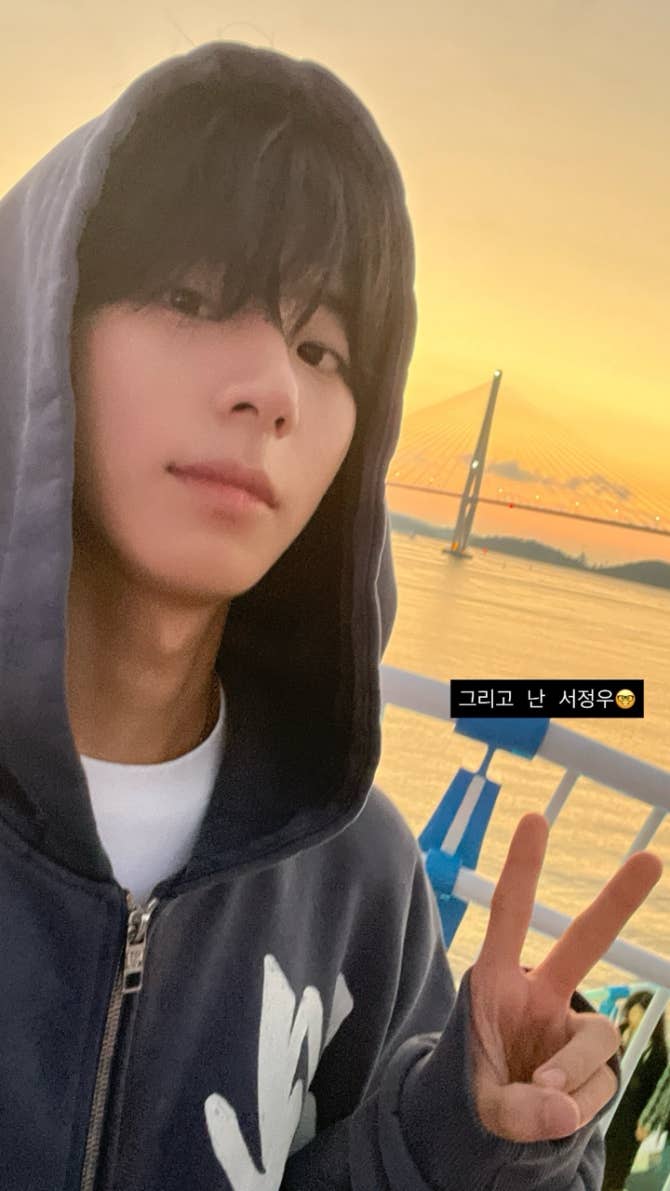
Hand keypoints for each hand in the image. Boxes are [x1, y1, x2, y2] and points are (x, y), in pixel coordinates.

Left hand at [468, 813, 661, 1143]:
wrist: (488, 1128)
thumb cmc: (472, 1091)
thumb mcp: (477, 1105)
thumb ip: (513, 1111)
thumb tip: (563, 1113)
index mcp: (496, 982)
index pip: (508, 916)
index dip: (522, 868)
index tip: (536, 817)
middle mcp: (539, 994)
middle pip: (583, 941)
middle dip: (617, 901)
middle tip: (652, 858)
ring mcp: (570, 1026)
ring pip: (597, 1039)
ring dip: (574, 1073)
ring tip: (541, 1098)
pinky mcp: (594, 1062)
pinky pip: (600, 1084)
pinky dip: (578, 1106)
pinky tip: (554, 1115)